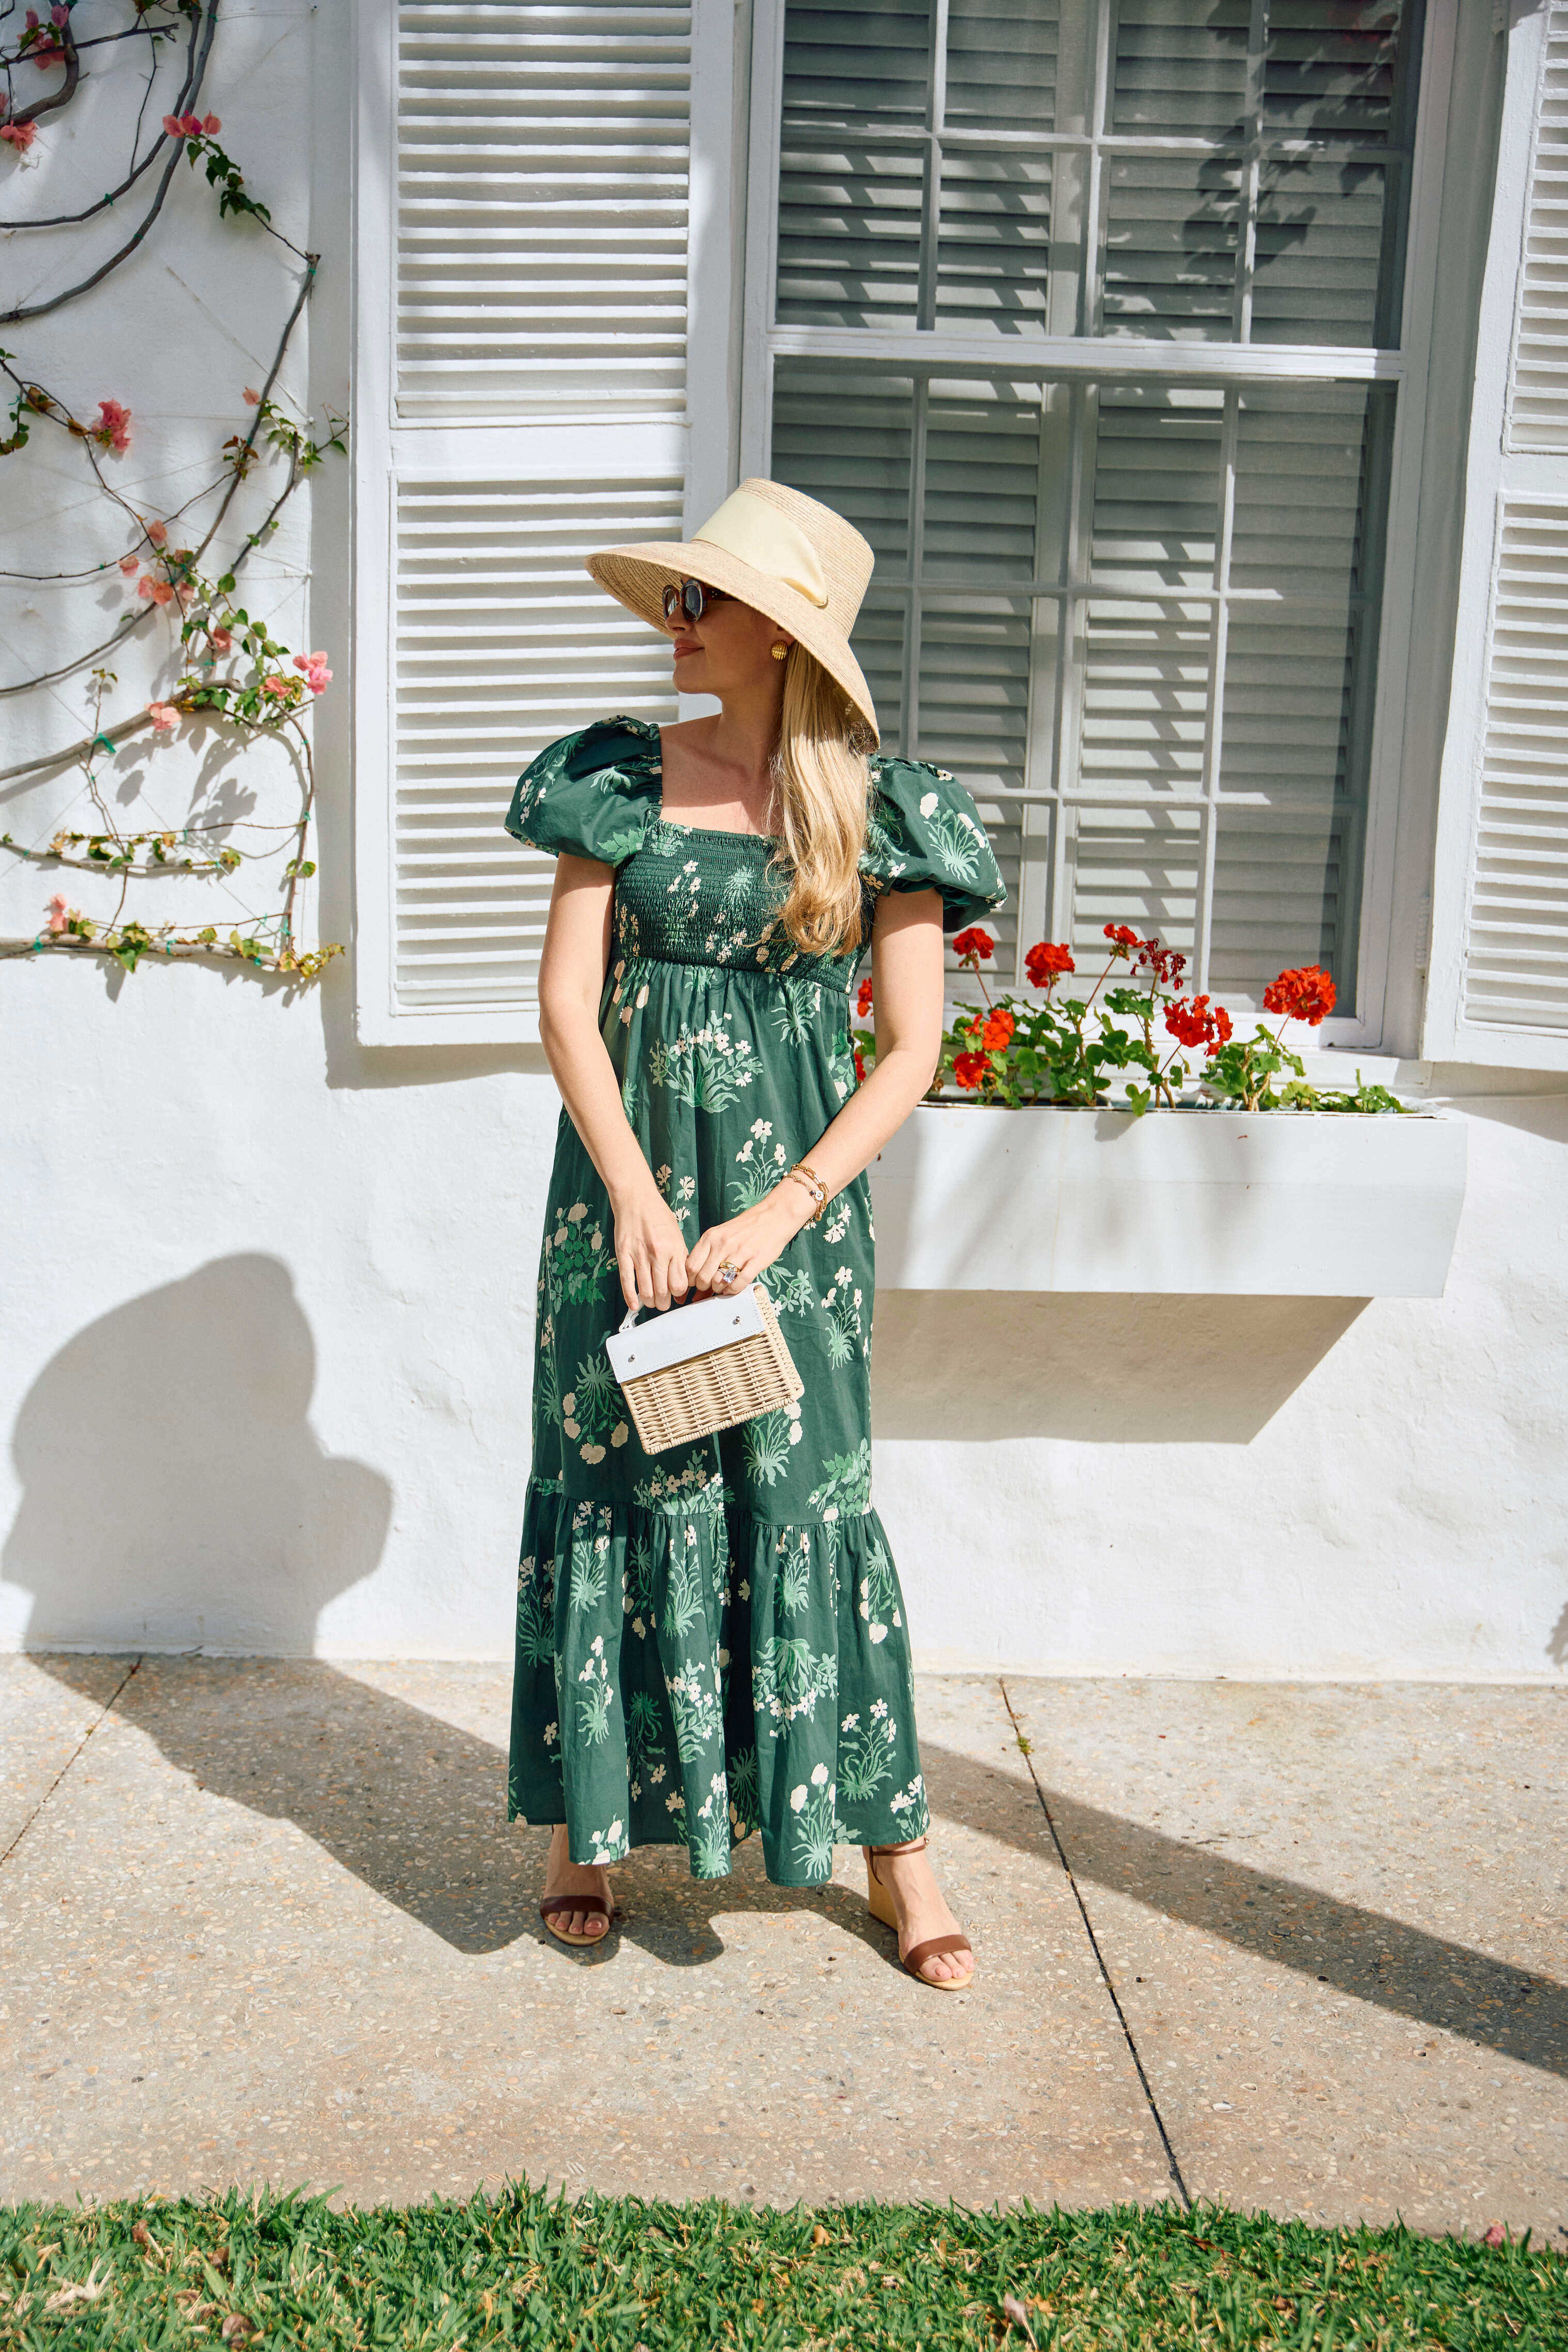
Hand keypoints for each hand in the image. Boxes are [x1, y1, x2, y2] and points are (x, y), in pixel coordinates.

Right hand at [611, 1189, 691, 1312]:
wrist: (636, 1198)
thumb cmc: (658, 1216)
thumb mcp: (677, 1235)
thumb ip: (680, 1259)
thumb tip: (681, 1285)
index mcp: (674, 1249)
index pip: (679, 1284)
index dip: (678, 1294)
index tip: (676, 1295)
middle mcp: (658, 1254)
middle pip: (663, 1291)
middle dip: (663, 1303)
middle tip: (662, 1303)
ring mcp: (639, 1254)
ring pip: (646, 1290)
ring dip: (649, 1302)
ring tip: (650, 1302)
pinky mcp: (623, 1254)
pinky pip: (627, 1281)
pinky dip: (630, 1297)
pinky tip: (634, 1305)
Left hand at [687, 1184, 813, 1297]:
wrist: (774, 1216)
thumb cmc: (745, 1228)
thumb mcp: (721, 1234)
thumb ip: (707, 1254)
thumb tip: (694, 1281)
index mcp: (711, 1237)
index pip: (690, 1266)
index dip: (691, 1280)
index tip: (696, 1284)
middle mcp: (723, 1244)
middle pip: (702, 1277)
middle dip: (704, 1288)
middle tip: (710, 1288)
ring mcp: (740, 1252)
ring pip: (719, 1282)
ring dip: (719, 1290)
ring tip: (723, 1287)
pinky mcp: (757, 1260)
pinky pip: (740, 1282)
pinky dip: (733, 1290)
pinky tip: (734, 1288)